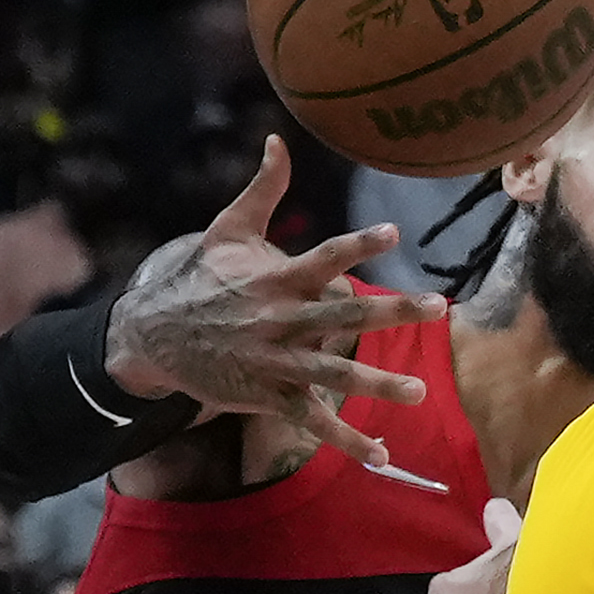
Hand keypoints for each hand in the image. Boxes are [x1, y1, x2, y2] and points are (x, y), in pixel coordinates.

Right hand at [101, 134, 438, 467]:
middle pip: (344, 315)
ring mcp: (276, 361)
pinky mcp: (268, 395)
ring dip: (378, 384)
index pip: (325, 256)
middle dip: (393, 311)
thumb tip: (279, 139)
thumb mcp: (226, 228)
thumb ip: (263, 189)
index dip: (358, 244)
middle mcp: (281, 320)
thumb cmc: (198, 278)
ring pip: (334, 374)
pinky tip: (379, 454)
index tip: (394, 232)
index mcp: (277, 278)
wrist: (154, 334)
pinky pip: (312, 420)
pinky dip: (345, 440)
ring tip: (418, 391)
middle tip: (439, 307)